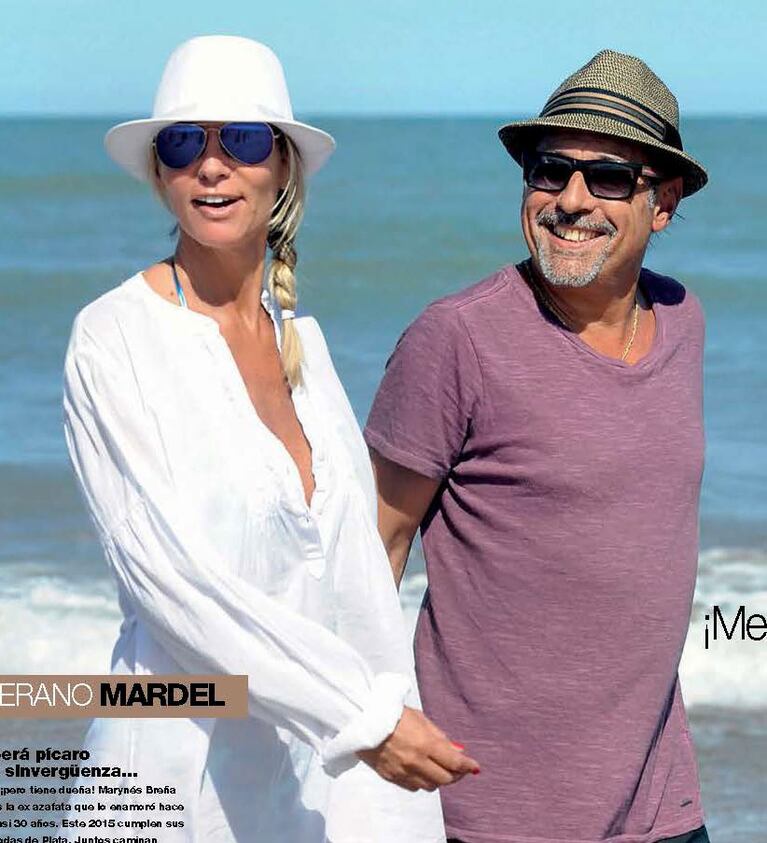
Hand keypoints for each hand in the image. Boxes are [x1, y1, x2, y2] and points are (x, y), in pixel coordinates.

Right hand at [357, 706, 479, 791]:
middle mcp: (415, 761)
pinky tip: (421, 769)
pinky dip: (422, 781)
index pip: (454, 763)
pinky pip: (414, 787)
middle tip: (459, 767)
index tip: (475, 766)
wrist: (361, 719)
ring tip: (439, 767)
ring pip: (430, 786)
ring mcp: (403, 772)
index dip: (468, 766)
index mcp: (425, 743)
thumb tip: (457, 751)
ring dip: (438, 778)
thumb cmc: (392, 713)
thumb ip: (440, 737)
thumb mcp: (420, 718)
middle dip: (455, 774)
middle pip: (445, 779)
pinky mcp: (391, 777)